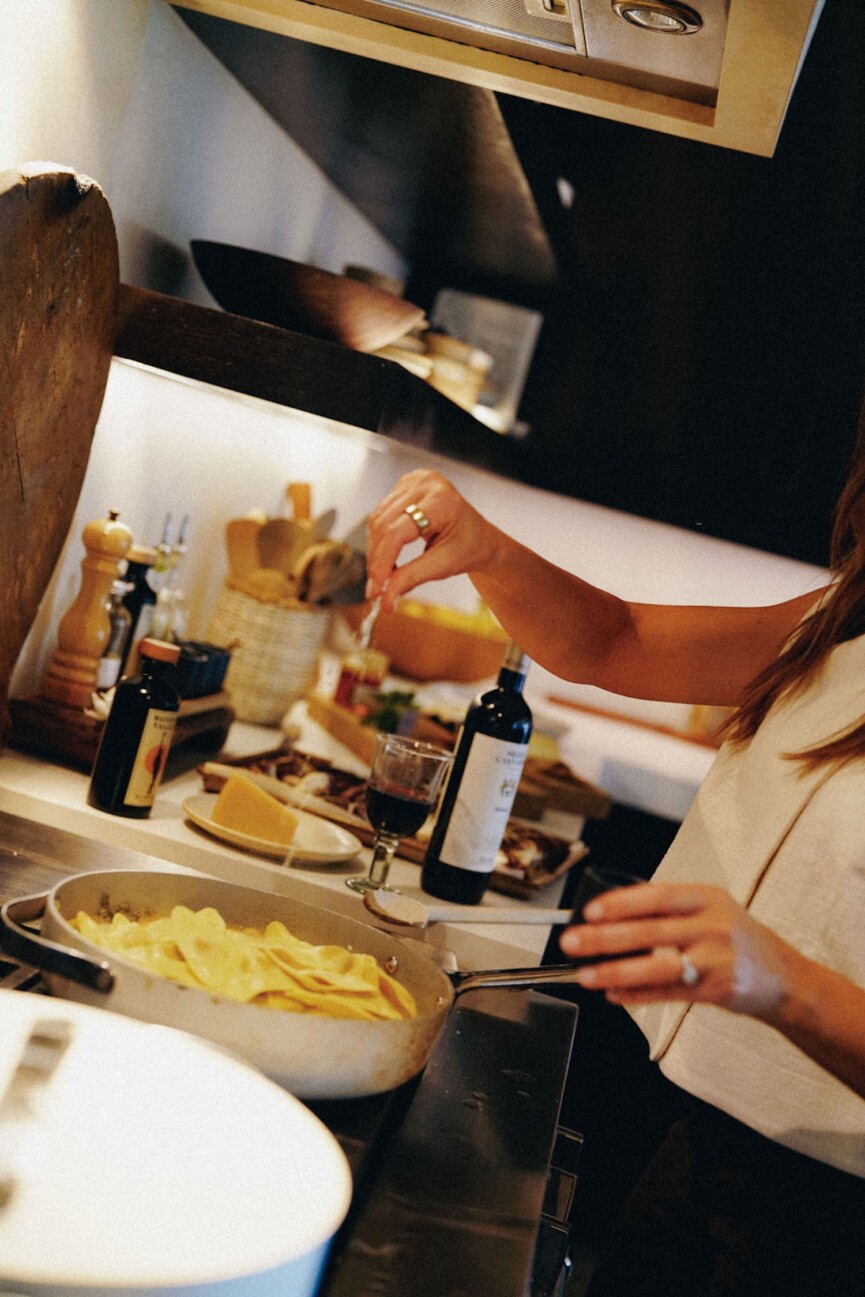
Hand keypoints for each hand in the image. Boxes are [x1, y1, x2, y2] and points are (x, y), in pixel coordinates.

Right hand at [365, 470, 498, 609]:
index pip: (397, 531)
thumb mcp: (444, 565)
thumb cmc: (470, 547)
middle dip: (376, 560)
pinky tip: (385, 558)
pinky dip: (379, 540)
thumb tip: (385, 599)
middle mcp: (424, 483)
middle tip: (375, 590)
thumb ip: (411, 578)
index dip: (382, 561)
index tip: (376, 589)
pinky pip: (381, 515)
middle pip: (384, 525)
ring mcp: (413, 481)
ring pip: (377, 520)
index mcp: (440, 499)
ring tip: (382, 576)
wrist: (480, 537)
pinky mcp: (404, 487)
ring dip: (375, 551)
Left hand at [559, 882, 793, 1020]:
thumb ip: (670, 911)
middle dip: (605, 938)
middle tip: (572, 942)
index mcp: (708, 898)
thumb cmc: (737, 939)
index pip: (658, 896)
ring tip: (586, 975)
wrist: (785, 978)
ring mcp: (717, 960)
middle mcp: (713, 926)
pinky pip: (668, 993)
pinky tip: (614, 995)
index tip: (590, 911)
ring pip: (657, 966)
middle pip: (650, 931)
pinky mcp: (717, 990)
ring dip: (616, 971)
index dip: (622, 903)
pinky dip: (638, 995)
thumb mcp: (712, 911)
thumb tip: (613, 914)